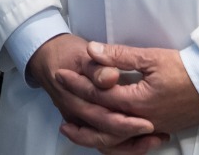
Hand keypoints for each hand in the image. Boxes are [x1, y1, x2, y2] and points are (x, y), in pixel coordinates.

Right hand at [27, 34, 157, 151]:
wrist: (45, 56)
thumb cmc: (64, 52)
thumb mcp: (81, 53)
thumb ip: (97, 67)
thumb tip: (111, 77)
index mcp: (71, 94)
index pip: (100, 114)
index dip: (125, 121)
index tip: (147, 122)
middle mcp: (73, 111)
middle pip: (103, 132)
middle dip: (131, 135)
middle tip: (154, 131)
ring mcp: (77, 119)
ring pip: (102, 141)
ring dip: (128, 145)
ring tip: (152, 139)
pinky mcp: (83, 121)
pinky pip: (102, 140)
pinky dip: (121, 145)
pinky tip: (140, 141)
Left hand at [53, 42, 198, 150]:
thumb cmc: (186, 70)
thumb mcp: (151, 57)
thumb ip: (119, 56)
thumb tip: (92, 51)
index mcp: (136, 101)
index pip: (99, 94)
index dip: (78, 83)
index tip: (61, 74)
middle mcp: (141, 119)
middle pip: (102, 120)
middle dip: (77, 107)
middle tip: (58, 96)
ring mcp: (150, 127)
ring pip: (114, 137)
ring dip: (90, 132)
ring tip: (71, 127)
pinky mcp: (158, 129)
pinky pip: (129, 140)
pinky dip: (112, 139)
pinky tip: (103, 134)